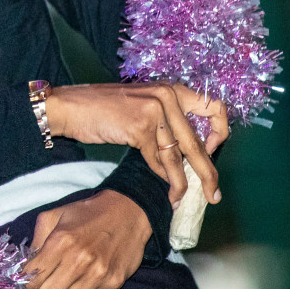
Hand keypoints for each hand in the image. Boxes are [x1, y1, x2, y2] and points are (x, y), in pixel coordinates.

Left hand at [22, 191, 150, 288]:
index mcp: (60, 242)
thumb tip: (25, 266)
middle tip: (44, 287)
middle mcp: (79, 261)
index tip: (26, 283)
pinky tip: (85, 279)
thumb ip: (36, 239)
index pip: (31, 279)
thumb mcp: (55, 215)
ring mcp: (98, 275)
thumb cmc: (87, 213)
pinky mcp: (113, 284)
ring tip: (67, 282)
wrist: (128, 212)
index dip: (24, 284)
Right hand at [43, 82, 220, 206]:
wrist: (70, 106)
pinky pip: (158, 160)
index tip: (211, 150)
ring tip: (182, 200)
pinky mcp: (140, 126)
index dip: (219, 132)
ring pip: (179, 156)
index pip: (214, 106)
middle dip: (208, 173)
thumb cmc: (103, 110)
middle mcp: (167, 95)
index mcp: (172, 88)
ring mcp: (155, 110)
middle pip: (198, 141)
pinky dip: (163, 178)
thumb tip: (189, 155)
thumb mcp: (143, 106)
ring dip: (183, 184)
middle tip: (213, 194)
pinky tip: (165, 189)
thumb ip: (167, 122)